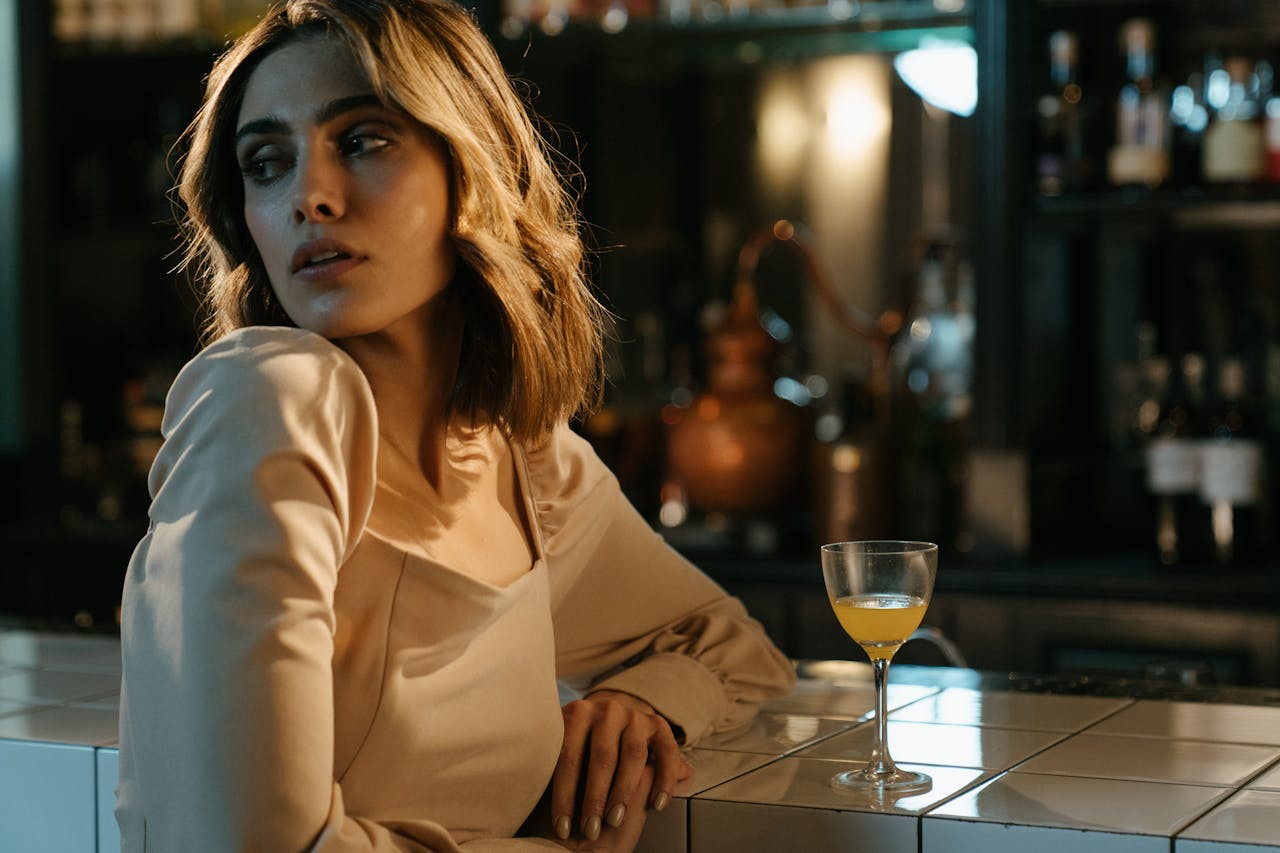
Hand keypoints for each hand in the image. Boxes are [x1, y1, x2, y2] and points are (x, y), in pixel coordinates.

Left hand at [552, 691, 691, 844]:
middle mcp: (607, 710)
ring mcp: (635, 715)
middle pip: (602, 756)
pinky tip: (657, 805)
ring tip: (614, 821)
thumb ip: (546, 761)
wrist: (607, 718)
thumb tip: (521, 779)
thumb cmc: (576, 746)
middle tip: (589, 829)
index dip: (564, 794)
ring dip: (624, 792)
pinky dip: (665, 780)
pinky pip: (667, 753)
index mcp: (577, 713)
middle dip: (595, 798)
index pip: (568, 756)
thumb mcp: (556, 746)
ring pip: (633, 755)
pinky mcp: (658, 725)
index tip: (561, 826)